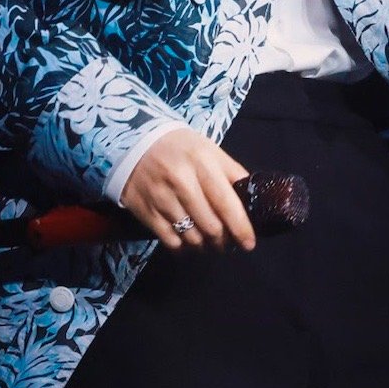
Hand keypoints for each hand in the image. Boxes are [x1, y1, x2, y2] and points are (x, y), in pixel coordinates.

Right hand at [119, 126, 256, 252]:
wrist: (135, 141)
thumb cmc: (181, 148)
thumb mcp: (210, 150)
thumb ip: (232, 173)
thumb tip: (253, 200)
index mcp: (202, 163)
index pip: (226, 203)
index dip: (240, 228)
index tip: (248, 243)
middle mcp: (181, 180)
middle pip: (211, 226)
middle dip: (223, 240)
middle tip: (225, 240)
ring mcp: (161, 197)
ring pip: (192, 237)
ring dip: (204, 244)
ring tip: (207, 239)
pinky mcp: (146, 211)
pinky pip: (171, 241)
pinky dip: (183, 246)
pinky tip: (187, 239)